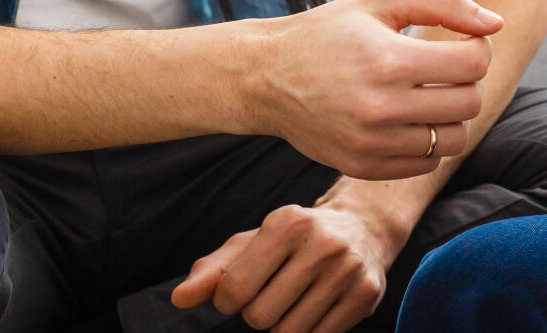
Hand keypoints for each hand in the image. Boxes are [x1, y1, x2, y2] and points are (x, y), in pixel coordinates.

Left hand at [171, 198, 398, 332]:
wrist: (363, 228)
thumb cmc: (294, 239)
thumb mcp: (252, 243)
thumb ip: (213, 271)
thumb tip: (180, 299)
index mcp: (287, 223)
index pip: (234, 288)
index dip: (229, 300)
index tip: (242, 290)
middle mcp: (322, 243)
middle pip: (260, 316)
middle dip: (257, 313)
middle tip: (274, 293)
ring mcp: (347, 269)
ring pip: (289, 332)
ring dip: (283, 325)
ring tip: (295, 300)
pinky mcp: (366, 294)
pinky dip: (309, 331)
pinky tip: (316, 307)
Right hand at [248, 0, 499, 179]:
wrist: (266, 77)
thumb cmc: (331, 30)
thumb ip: (445, 2)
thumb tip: (496, 23)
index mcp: (389, 60)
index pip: (473, 63)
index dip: (478, 48)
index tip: (461, 42)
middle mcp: (381, 108)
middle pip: (469, 102)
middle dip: (468, 81)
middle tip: (446, 67)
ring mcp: (371, 143)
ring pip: (453, 139)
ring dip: (453, 115)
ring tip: (431, 93)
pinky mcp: (363, 167)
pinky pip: (425, 163)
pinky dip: (429, 141)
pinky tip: (410, 117)